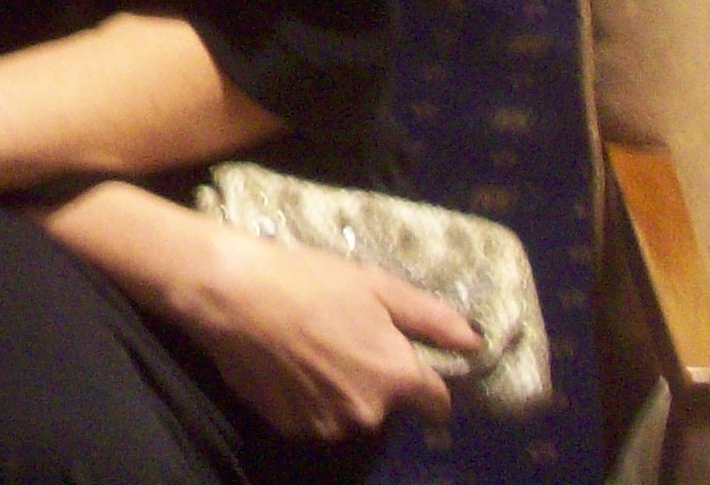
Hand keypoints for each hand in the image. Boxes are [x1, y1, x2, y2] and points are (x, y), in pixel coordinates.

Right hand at [169, 224, 481, 439]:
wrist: (234, 294)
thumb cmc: (309, 281)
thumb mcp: (376, 286)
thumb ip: (431, 319)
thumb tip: (475, 342)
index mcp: (396, 376)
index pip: (437, 403)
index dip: (429, 383)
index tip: (410, 363)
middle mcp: (368, 412)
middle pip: (387, 404)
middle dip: (375, 379)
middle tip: (344, 337)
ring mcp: (327, 425)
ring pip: (348, 412)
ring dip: (340, 390)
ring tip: (311, 349)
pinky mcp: (290, 427)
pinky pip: (312, 417)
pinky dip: (306, 398)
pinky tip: (287, 364)